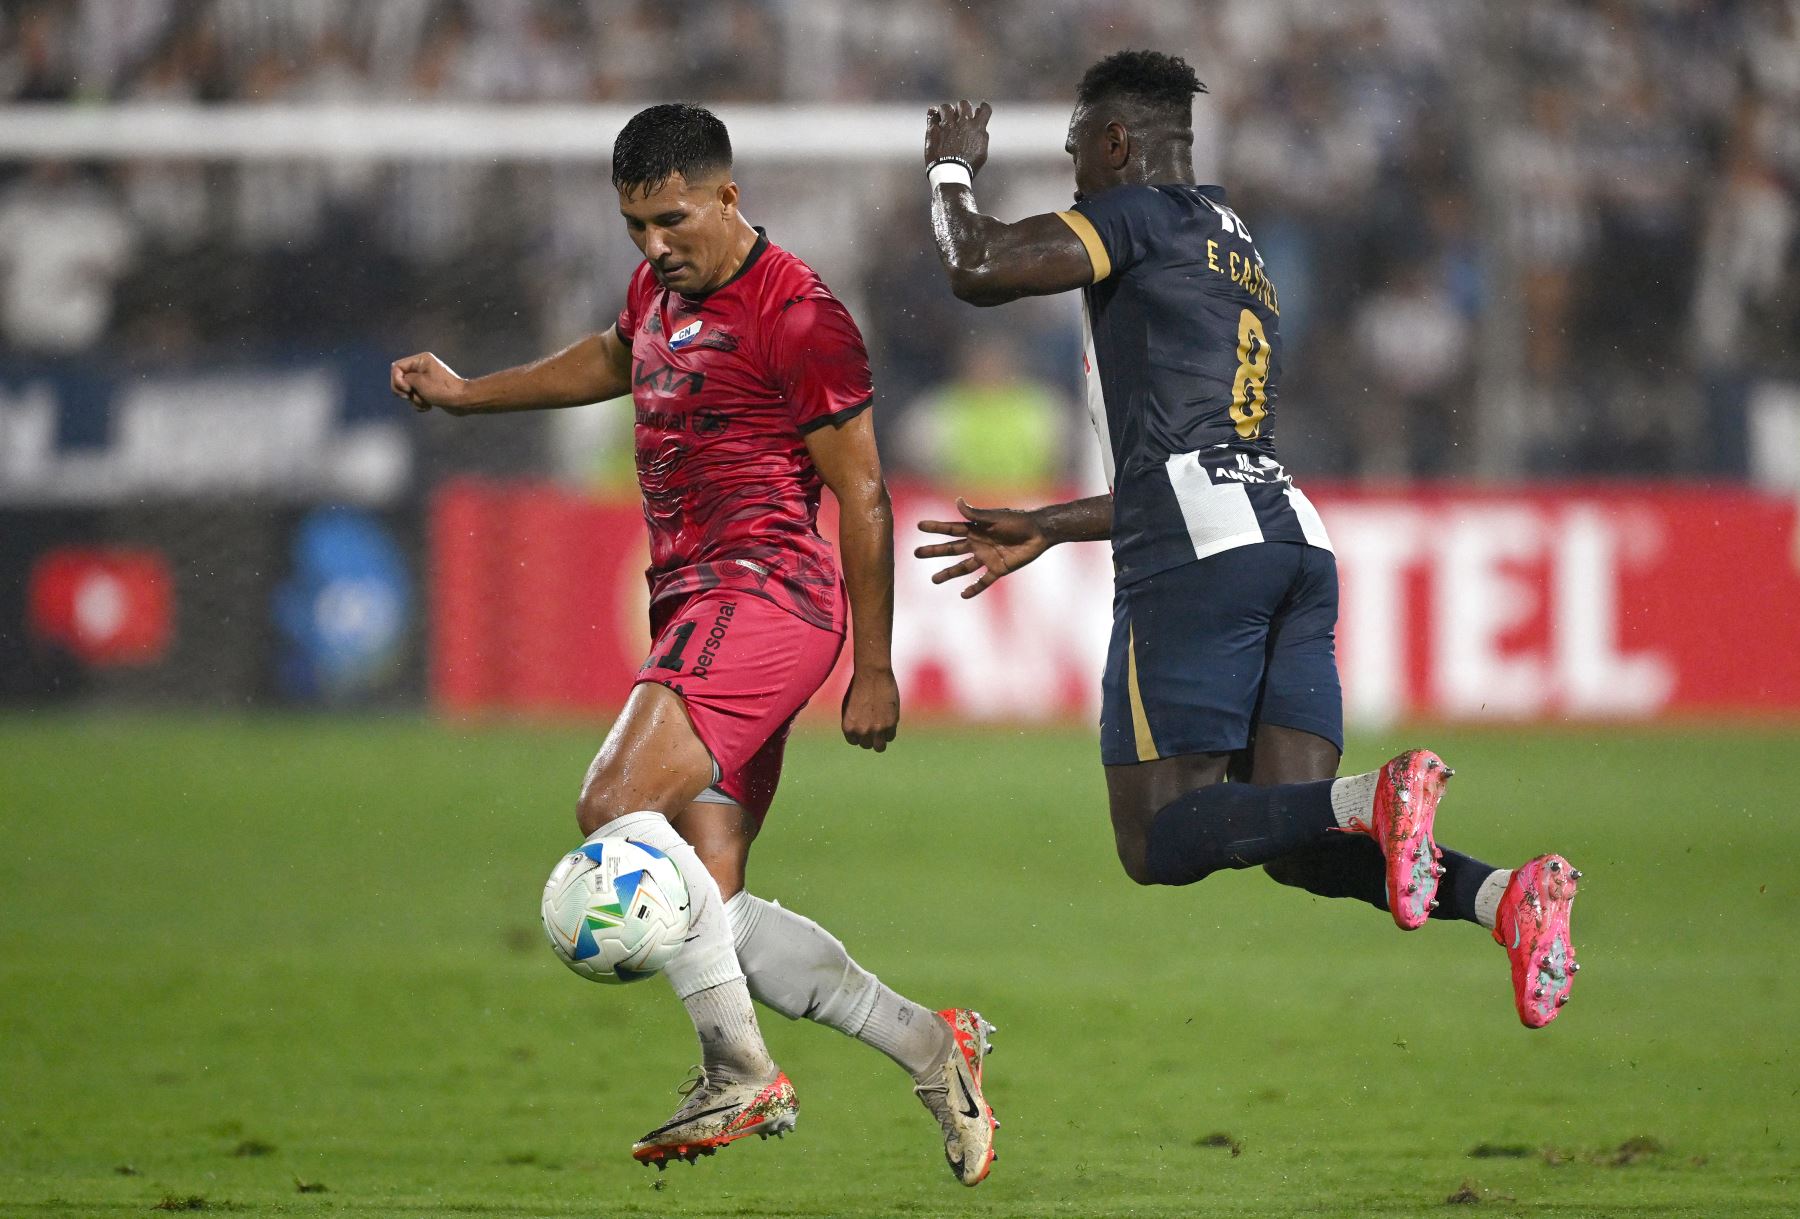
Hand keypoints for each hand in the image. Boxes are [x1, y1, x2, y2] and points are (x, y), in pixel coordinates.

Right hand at [390, 352, 471, 414]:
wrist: (462, 401)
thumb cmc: (443, 390)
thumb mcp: (419, 382)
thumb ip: (403, 378)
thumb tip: (400, 379)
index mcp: (421, 360)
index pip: (397, 367)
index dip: (397, 380)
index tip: (407, 389)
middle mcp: (422, 367)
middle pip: (400, 379)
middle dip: (404, 391)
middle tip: (411, 396)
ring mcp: (426, 379)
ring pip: (408, 390)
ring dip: (414, 399)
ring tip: (426, 402)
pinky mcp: (429, 390)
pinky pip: (416, 397)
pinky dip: (419, 403)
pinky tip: (429, 406)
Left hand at [841, 667, 898, 751]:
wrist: (872, 674)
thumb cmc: (859, 686)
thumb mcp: (849, 707)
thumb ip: (854, 723)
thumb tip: (860, 734)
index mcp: (848, 728)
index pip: (855, 741)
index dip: (860, 734)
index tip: (865, 725)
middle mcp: (861, 731)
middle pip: (867, 745)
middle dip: (870, 737)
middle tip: (874, 723)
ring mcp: (876, 729)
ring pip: (880, 747)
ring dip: (880, 739)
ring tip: (882, 725)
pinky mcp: (890, 724)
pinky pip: (890, 736)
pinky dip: (890, 730)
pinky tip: (888, 718)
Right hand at [914, 498, 1051, 597]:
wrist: (1040, 533)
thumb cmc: (1019, 521)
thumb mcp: (996, 517)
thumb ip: (976, 514)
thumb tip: (957, 502)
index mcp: (976, 528)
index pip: (951, 529)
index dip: (935, 527)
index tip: (919, 526)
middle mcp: (978, 543)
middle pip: (951, 549)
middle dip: (934, 551)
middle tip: (916, 553)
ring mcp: (987, 557)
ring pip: (963, 567)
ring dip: (948, 573)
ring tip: (934, 579)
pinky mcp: (999, 569)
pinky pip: (983, 581)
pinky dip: (974, 588)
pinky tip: (963, 595)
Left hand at [924, 99, 990, 175]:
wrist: (951, 174)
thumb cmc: (968, 167)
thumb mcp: (982, 153)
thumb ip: (982, 138)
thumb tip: (982, 129)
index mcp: (978, 128)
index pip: (985, 109)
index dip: (983, 108)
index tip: (979, 110)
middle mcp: (963, 122)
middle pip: (963, 104)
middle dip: (961, 109)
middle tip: (958, 117)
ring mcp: (947, 124)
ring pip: (946, 107)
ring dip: (946, 111)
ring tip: (944, 118)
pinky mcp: (933, 129)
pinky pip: (932, 113)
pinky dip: (933, 114)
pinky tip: (934, 117)